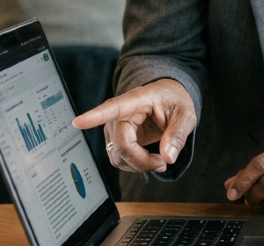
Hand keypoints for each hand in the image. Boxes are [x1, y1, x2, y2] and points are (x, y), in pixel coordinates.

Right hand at [72, 79, 195, 173]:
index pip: (113, 107)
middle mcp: (120, 113)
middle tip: (163, 163)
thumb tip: (167, 157)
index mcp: (137, 99)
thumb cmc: (174, 101)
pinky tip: (148, 159)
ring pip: (117, 156)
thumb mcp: (186, 114)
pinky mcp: (115, 139)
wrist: (167, 98)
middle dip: (141, 160)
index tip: (78, 122)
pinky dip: (134, 165)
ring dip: (138, 165)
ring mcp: (115, 126)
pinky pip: (118, 159)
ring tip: (159, 160)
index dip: (95, 116)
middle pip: (121, 145)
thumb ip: (178, 134)